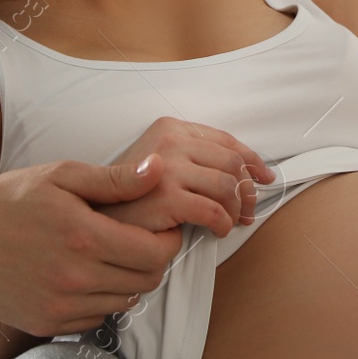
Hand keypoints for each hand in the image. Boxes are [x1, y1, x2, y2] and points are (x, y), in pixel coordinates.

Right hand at [0, 156, 185, 336]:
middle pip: (146, 282)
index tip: (163, 230)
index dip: (168, 241)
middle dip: (153, 262)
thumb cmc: (11, 197)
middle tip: (140, 243)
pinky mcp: (42, 324)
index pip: (156, 254)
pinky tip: (87, 277)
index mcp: (83, 237)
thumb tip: (159, 170)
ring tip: (113, 258)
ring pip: (123, 302)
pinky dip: (100, 300)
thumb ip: (115, 179)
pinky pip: (94, 318)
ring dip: (128, 282)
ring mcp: (56, 305)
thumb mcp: (63, 175)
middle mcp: (72, 278)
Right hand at [97, 118, 275, 235]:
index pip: (227, 141)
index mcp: (171, 128)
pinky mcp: (166, 196)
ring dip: (236, 208)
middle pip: (232, 162)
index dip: (252, 161)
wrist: (93, 216)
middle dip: (248, 190)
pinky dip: (223, 223)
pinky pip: (214, 210)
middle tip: (248, 211)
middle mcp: (170, 141)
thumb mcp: (159, 164)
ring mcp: (168, 167)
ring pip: (228, 186)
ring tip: (231, 222)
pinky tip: (217, 231)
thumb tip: (247, 173)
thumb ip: (194, 160)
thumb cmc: (129, 196)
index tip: (264, 178)